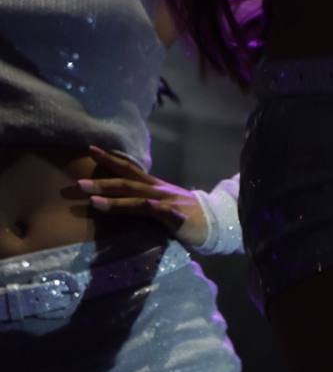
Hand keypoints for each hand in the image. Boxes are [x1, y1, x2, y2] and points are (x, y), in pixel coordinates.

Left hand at [69, 145, 207, 246]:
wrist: (215, 222)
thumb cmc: (185, 215)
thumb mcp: (161, 204)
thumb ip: (142, 200)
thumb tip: (116, 198)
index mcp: (154, 187)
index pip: (129, 169)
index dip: (110, 159)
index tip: (90, 149)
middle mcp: (159, 191)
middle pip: (128, 183)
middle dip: (103, 183)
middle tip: (78, 184)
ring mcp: (168, 203)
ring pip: (139, 199)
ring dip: (116, 200)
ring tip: (93, 202)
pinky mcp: (178, 218)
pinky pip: (165, 212)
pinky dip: (154, 207)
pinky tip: (146, 205)